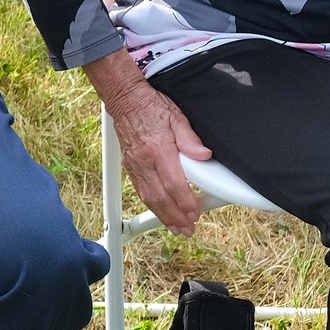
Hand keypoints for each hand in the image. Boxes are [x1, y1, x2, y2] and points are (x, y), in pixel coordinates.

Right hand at [102, 79, 212, 234]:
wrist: (125, 100)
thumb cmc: (151, 106)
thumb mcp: (177, 116)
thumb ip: (190, 138)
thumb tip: (204, 154)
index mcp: (158, 149)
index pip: (173, 183)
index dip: (185, 202)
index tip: (195, 212)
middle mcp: (144, 161)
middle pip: (160, 197)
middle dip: (175, 217)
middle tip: (188, 229)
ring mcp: (135, 165)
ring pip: (149, 197)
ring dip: (163, 216)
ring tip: (176, 228)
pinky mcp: (130, 166)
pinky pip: (140, 190)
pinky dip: (151, 205)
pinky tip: (160, 212)